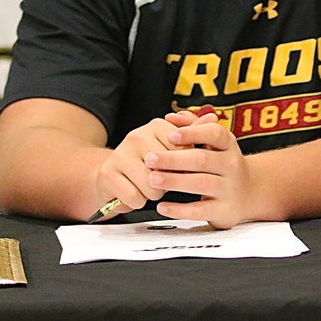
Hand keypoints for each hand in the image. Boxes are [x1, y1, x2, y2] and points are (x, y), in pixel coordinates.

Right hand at [93, 111, 211, 218]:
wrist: (113, 175)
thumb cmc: (149, 162)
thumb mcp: (174, 147)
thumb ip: (194, 133)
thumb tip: (213, 118)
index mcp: (157, 126)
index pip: (183, 150)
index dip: (185, 165)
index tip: (180, 167)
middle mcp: (137, 135)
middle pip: (169, 168)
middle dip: (169, 180)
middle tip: (162, 178)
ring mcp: (120, 153)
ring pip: (152, 185)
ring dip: (153, 193)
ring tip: (148, 186)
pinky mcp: (108, 173)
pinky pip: (134, 197)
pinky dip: (137, 202)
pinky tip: (134, 193)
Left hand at [147, 117, 256, 228]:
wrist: (248, 193)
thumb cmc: (222, 164)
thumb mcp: (214, 143)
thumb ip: (192, 127)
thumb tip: (171, 118)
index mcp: (228, 145)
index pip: (214, 134)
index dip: (193, 133)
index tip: (170, 135)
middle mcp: (231, 164)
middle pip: (203, 159)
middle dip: (174, 159)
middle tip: (150, 158)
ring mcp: (229, 188)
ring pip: (201, 183)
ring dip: (175, 181)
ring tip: (152, 179)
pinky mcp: (223, 210)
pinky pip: (200, 210)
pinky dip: (180, 209)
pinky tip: (163, 206)